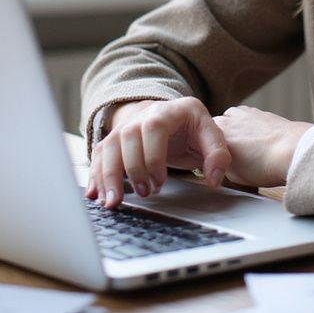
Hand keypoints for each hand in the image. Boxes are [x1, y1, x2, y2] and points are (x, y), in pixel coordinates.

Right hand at [87, 98, 230, 208]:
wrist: (177, 119)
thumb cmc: (194, 130)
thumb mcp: (213, 137)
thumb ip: (218, 156)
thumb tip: (213, 179)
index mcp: (170, 111)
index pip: (154, 128)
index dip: (153, 156)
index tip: (160, 181)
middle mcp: (144, 114)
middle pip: (127, 136)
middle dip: (132, 168)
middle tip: (145, 193)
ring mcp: (127, 125)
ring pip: (108, 146)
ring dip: (108, 176)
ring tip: (113, 202)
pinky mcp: (116, 139)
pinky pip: (99, 154)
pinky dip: (96, 175)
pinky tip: (95, 195)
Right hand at [213, 105, 312, 188]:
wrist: (291, 151)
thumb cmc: (262, 164)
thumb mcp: (230, 174)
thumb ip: (218, 165)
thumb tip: (217, 167)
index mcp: (216, 128)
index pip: (204, 140)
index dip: (211, 154)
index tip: (218, 165)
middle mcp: (230, 116)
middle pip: (221, 131)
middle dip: (226, 143)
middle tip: (236, 162)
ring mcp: (248, 112)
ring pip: (237, 126)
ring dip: (241, 136)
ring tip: (252, 155)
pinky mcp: (264, 113)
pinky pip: (253, 124)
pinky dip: (256, 133)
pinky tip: (264, 148)